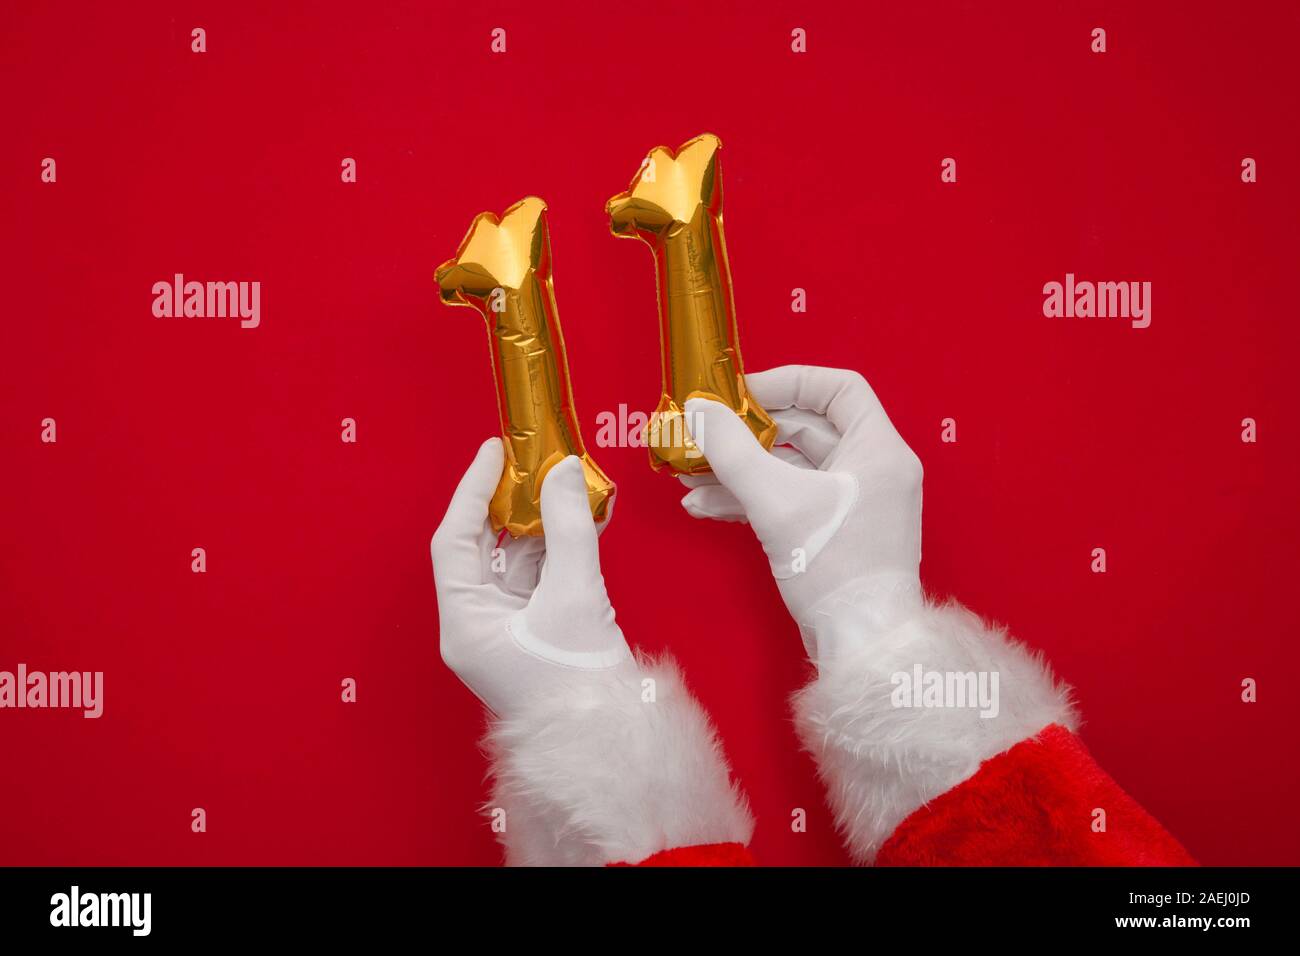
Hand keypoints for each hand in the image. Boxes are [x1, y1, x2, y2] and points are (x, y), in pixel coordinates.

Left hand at [431, 439, 630, 716]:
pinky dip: (559, 549)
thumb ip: (568, 526)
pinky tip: (582, 521)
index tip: (496, 452)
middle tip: (535, 462)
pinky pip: (541, 578)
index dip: (474, 490)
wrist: (610, 742)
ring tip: (568, 486)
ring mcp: (508, 630)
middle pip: (485, 547)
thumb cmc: (579, 685)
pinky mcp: (537, 632)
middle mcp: (478, 625)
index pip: (456, 539)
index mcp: (466, 623)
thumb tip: (563, 471)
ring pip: (516, 560)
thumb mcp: (574, 594)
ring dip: (541, 524)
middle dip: (511, 504)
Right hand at [681, 366, 923, 660]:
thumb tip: (698, 409)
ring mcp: (855, 504)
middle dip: (749, 433)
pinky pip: (790, 500)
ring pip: (791, 468)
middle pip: (806, 428)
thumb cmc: (835, 568)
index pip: (837, 388)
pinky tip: (706, 506)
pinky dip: (752, 499)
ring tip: (690, 475)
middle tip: (705, 433)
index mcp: (878, 449)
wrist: (861, 645)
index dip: (788, 382)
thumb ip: (732, 450)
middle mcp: (873, 470)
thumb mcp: (776, 501)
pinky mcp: (835, 535)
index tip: (741, 394)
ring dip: (740, 469)